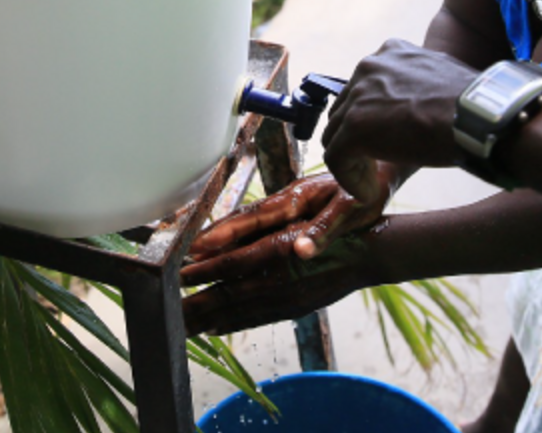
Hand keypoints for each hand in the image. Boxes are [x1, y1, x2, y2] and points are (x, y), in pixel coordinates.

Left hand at [182, 233, 376, 335]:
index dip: (201, 274)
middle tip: (166, 313)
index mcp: (278, 253)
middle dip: (196, 307)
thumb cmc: (339, 224)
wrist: (375, 252)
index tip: (176, 278)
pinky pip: (259, 319)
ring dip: (209, 320)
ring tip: (183, 327)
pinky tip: (217, 328)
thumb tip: (225, 235)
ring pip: (240, 312)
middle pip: (228, 297)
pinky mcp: (297, 308)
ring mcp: (288, 299)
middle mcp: (280, 281)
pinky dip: (235, 324)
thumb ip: (262, 225)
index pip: (229, 266)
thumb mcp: (301, 213)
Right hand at [187, 173, 388, 271]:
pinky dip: (239, 227)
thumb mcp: (353, 212)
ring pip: (248, 215)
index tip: (202, 247)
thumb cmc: (370, 187)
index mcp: (298, 199)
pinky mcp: (293, 201)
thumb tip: (300, 250)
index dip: (227, 234)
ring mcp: (288, 198)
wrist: (383, 163)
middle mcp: (287, 197)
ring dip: (222, 232)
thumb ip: (323, 230)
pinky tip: (230, 238)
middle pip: (243, 217)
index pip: (255, 219)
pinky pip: (258, 215)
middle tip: (188, 255)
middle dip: (214, 236)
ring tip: (198, 249)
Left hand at [322, 38, 479, 205]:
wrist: (478, 117)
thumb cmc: (471, 105)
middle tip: (373, 162)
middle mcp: (369, 68)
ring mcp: (359, 97)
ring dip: (353, 159)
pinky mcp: (356, 127)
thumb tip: (415, 114)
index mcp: (391, 53)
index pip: (364, 88)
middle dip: (356, 138)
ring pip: (337, 134)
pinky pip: (337, 158)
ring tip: (370, 180)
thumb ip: (417, 89)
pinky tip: (367, 191)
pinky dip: (349, 178)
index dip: (370, 118)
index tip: (383, 140)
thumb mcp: (439, 82)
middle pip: (345, 109)